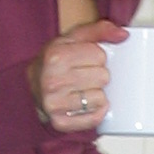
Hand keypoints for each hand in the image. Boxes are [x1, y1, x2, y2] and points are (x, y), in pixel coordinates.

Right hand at [28, 19, 123, 133]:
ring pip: (101, 98)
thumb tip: (122, 35)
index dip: (97, 57)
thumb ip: (97, 31)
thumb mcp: (71, 39)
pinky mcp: (61, 122)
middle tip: (83, 76)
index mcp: (56, 56)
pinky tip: (86, 104)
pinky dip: (96, 111)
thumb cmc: (53, 63)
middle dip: (98, 76)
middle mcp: (53, 80)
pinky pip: (95, 118)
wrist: (31, 88)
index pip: (100, 55)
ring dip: (97, 94)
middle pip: (103, 77)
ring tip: (82, 90)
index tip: (85, 60)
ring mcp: (55, 103)